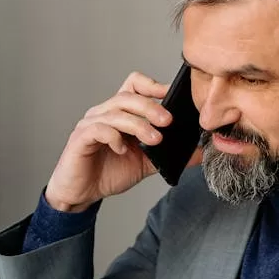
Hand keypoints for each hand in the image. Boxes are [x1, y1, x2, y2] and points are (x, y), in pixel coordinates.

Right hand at [44, 71, 170, 211]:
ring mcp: (90, 124)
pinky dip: (114, 137)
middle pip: (128, 96)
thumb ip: (168, 154)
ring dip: (138, 124)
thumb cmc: (108, 173)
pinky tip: (123, 150)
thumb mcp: (146, 163)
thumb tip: (198, 152)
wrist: (82, 193)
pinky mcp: (80, 138)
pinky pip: (99, 129)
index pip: (134, 85)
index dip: (152, 85)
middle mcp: (104, 113)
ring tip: (154, 139)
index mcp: (120, 113)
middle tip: (168, 122)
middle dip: (151, 107)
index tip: (171, 95)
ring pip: (116, 112)